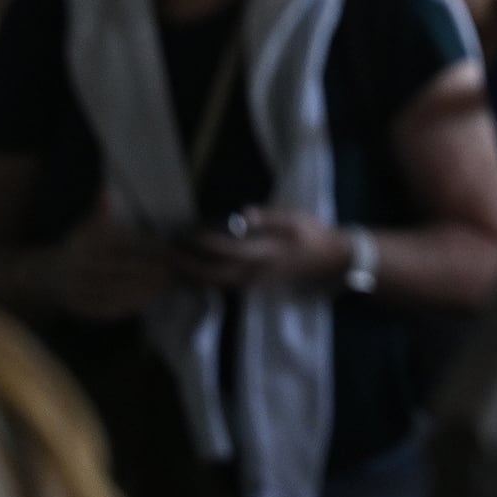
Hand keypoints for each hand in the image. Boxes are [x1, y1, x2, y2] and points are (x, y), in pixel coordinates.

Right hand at [53, 196, 176, 319]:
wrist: (45, 277)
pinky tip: (148, 299)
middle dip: (148, 270)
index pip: (120, 245)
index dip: (146, 247)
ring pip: (115, 291)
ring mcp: (77, 290)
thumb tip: (105, 190)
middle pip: (119, 269)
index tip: (167, 248)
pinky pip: (107, 309)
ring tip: (165, 285)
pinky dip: (130, 305)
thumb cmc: (77, 248)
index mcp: (82, 245)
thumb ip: (99, 212)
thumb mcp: (84, 228)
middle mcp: (78, 268)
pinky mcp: (79, 308)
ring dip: (144, 290)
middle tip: (171, 270)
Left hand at [174, 209, 346, 288]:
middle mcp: (254, 272)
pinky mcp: (252, 281)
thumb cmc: (313, 234)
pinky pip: (222, 282)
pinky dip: (204, 277)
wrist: (330, 258)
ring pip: (216, 281)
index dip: (205, 243)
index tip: (186, 233)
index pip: (227, 250)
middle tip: (166, 254)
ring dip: (193, 273)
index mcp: (264, 254)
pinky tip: (193, 269)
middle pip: (214, 273)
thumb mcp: (295, 220)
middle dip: (188, 265)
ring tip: (173, 261)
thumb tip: (243, 214)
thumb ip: (268, 218)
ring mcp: (252, 280)